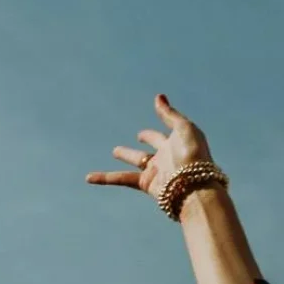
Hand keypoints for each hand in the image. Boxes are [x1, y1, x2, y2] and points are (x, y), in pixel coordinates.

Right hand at [85, 94, 214, 200]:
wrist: (194, 186)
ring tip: (115, 151)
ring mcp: (156, 171)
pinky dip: (105, 178)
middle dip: (147, 139)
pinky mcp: (146, 183)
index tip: (145, 130)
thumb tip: (159, 97)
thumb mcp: (184, 128)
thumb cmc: (193, 155)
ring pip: (136, 162)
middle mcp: (167, 157)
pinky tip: (89, 178)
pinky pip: (122, 179)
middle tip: (139, 136)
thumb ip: (169, 114)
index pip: (163, 135)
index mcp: (176, 143)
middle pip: (153, 146)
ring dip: (126, 156)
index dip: (155, 131)